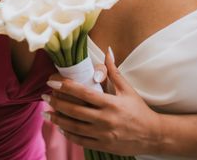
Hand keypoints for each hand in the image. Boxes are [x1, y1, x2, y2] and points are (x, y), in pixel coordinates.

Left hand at [44, 48, 160, 155]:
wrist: (153, 135)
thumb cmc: (139, 109)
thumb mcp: (127, 89)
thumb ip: (113, 71)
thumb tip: (107, 51)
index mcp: (110, 103)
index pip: (83, 93)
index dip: (65, 87)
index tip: (51, 82)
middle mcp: (105, 119)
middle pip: (74, 110)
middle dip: (56, 102)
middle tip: (43, 96)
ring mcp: (103, 134)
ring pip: (74, 127)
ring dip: (57, 120)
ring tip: (46, 113)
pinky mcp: (102, 145)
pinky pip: (81, 140)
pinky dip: (68, 134)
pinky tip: (60, 128)